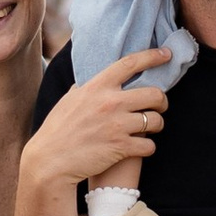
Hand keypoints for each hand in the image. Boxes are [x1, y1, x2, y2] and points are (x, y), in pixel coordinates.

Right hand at [21, 47, 172, 195]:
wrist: (49, 161)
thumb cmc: (57, 130)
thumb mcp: (68, 101)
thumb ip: (85, 89)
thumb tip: (89, 80)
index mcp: (97, 87)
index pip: (130, 64)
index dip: (152, 56)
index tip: (165, 54)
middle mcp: (110, 102)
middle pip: (154, 94)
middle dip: (162, 101)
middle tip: (159, 107)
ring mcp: (117, 125)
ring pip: (156, 120)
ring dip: (157, 125)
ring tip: (150, 129)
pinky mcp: (121, 147)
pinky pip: (150, 145)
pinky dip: (149, 147)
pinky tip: (141, 148)